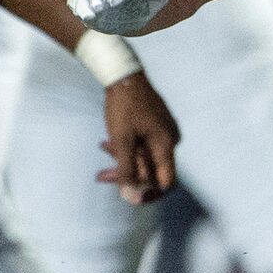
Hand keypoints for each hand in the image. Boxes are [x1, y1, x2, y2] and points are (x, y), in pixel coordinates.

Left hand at [98, 72, 180, 203]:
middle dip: (128, 175)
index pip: (167, 181)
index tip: (129, 197)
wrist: (124, 75)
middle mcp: (169, 139)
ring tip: (103, 154)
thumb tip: (130, 196)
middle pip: (153, 170)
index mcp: (166, 144)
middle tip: (102, 176)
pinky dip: (128, 148)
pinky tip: (109, 143)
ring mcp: (163, 131)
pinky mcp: (155, 124)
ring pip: (145, 156)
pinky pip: (144, 144)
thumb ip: (127, 169)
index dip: (150, 193)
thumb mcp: (121, 141)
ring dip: (125, 160)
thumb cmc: (124, 107)